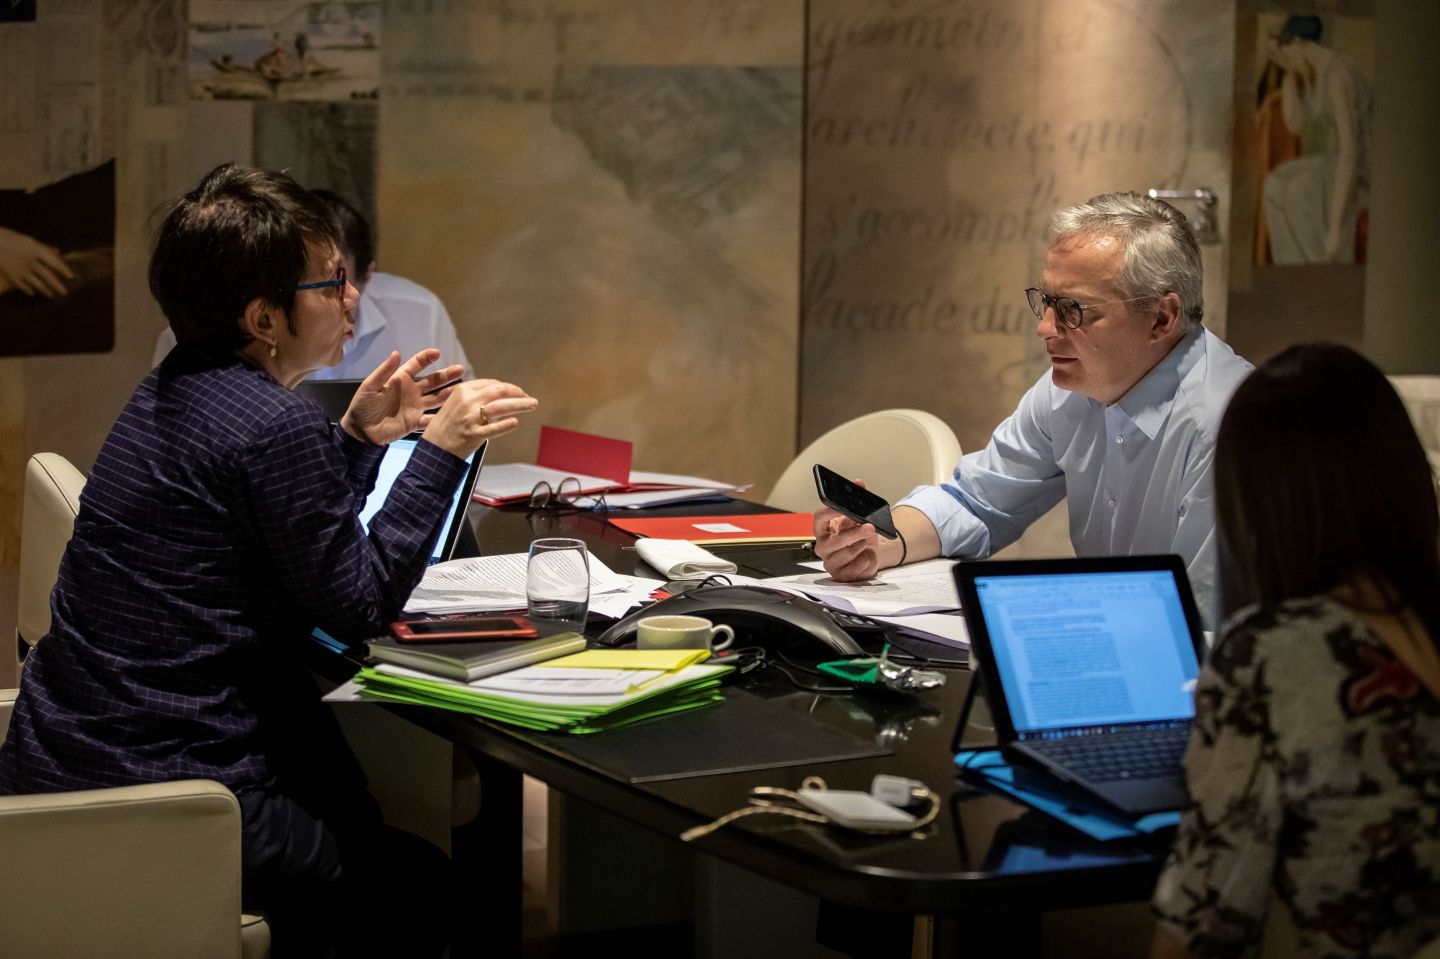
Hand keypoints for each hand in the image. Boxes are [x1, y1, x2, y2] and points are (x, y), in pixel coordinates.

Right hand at [0, 226, 73, 297]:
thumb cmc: (9, 238)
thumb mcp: (27, 241)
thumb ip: (44, 248)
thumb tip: (59, 252)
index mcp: (35, 249)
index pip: (54, 261)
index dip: (63, 269)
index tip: (70, 276)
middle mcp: (30, 260)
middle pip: (47, 275)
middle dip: (57, 285)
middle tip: (65, 293)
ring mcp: (20, 268)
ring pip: (37, 283)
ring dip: (45, 291)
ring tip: (52, 295)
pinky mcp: (11, 275)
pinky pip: (23, 285)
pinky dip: (29, 290)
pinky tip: (33, 293)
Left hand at [341, 349, 462, 445]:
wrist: (361, 431)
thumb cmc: (362, 406)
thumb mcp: (370, 386)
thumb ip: (384, 371)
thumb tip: (396, 353)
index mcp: (400, 379)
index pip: (417, 365)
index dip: (426, 358)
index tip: (437, 353)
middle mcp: (412, 391)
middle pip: (433, 380)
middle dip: (446, 375)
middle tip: (460, 369)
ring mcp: (416, 406)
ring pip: (436, 398)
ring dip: (449, 394)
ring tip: (462, 390)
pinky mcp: (416, 421)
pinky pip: (431, 418)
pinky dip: (441, 416)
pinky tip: (452, 413)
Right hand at [422, 377, 538, 459]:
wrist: (433, 449)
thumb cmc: (446, 427)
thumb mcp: (455, 404)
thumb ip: (474, 398)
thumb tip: (499, 393)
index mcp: (462, 391)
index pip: (491, 384)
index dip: (508, 387)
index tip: (517, 392)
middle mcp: (467, 402)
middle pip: (500, 391)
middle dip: (518, 393)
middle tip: (530, 398)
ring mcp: (470, 418)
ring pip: (501, 407)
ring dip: (521, 405)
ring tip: (532, 405)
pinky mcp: (473, 435)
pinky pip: (494, 428)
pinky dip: (506, 425)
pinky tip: (515, 422)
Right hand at [813, 480, 882, 581]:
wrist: (870, 554)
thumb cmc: (859, 534)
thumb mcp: (858, 516)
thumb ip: (857, 500)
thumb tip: (858, 483)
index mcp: (823, 529)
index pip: (819, 518)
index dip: (828, 511)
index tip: (841, 505)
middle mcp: (823, 546)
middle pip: (834, 540)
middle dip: (853, 533)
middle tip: (870, 526)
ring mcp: (830, 562)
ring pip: (846, 554)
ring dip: (861, 546)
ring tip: (868, 541)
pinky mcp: (840, 575)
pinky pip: (855, 568)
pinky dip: (866, 560)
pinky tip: (867, 556)